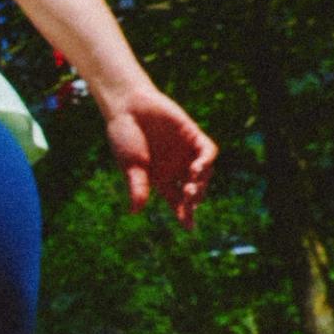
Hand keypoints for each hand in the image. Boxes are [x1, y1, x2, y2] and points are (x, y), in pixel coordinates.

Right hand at [98, 81, 217, 224]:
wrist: (128, 106)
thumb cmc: (124, 136)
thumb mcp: (131, 165)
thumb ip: (137, 186)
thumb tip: (135, 211)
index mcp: (160, 179)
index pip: (177, 202)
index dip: (185, 215)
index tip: (190, 227)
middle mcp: (176, 168)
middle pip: (193, 191)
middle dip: (193, 199)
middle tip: (188, 199)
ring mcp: (186, 152)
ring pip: (204, 174)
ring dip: (201, 183)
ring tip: (191, 187)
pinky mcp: (193, 135)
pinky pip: (208, 151)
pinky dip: (207, 161)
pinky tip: (196, 168)